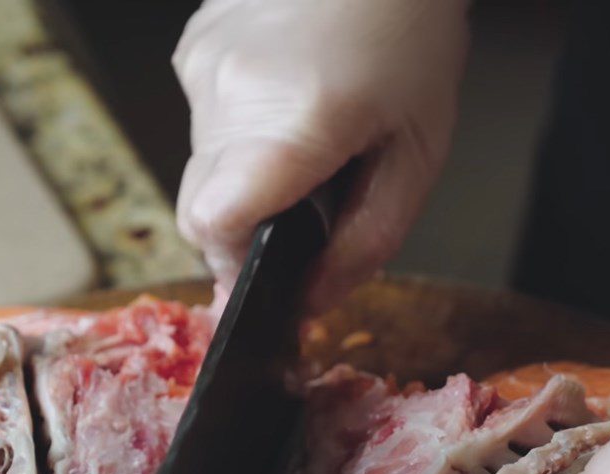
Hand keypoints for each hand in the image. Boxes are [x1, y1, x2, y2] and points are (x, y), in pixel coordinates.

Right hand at [173, 0, 469, 309]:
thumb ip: (363, 245)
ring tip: (298, 142)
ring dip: (242, 180)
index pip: (212, 227)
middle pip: (199, 209)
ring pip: (201, 169)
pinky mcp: (193, 49)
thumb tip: (310, 301)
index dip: (233, 265)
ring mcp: (202, 66)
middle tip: (296, 208)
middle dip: (243, 230)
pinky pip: (202, 124)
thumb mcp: (416, 158)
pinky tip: (281, 104)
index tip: (263, 273)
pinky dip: (237, 136)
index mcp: (292, 122)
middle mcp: (229, 92)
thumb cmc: (412, 38)